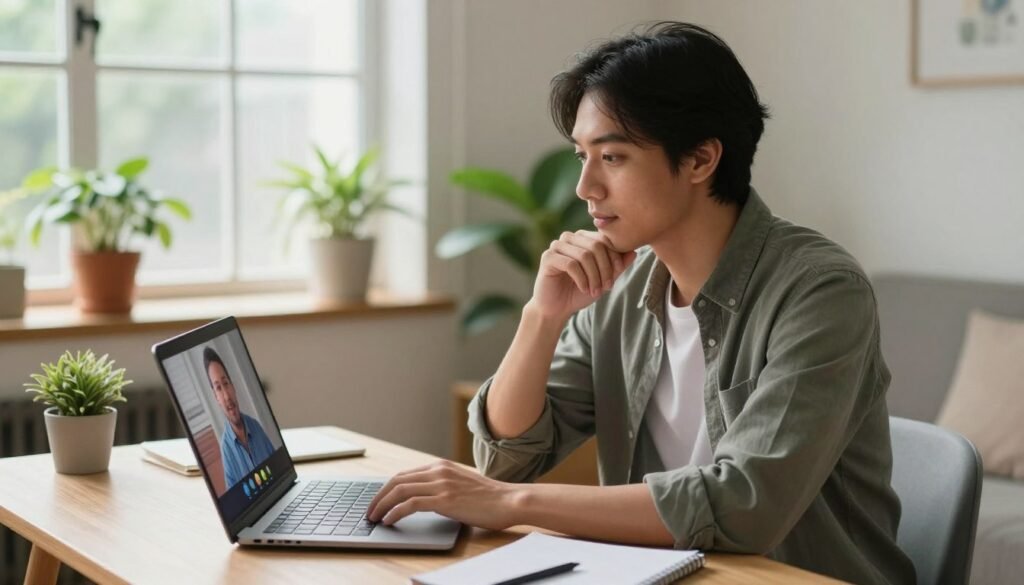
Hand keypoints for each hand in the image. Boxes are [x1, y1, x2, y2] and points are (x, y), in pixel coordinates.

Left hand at [366, 460, 520, 529]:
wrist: (508, 500)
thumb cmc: (489, 498)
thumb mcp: (461, 484)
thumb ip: (443, 485)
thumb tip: (423, 498)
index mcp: (441, 466)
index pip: (404, 475)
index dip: (386, 489)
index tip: (378, 501)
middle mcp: (438, 471)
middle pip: (396, 480)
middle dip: (378, 496)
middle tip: (370, 511)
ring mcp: (441, 484)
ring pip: (400, 490)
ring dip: (382, 505)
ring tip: (375, 517)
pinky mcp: (445, 500)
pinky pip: (410, 504)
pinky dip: (395, 512)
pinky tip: (390, 521)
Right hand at [529, 230, 636, 320]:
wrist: (557, 308)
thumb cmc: (580, 292)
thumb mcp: (603, 279)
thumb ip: (618, 266)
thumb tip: (634, 252)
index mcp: (582, 238)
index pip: (604, 239)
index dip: (614, 257)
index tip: (616, 275)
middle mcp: (569, 238)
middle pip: (596, 246)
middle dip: (605, 268)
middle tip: (607, 287)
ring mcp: (557, 246)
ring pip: (584, 255)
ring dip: (594, 276)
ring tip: (595, 291)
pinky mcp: (547, 257)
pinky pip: (571, 265)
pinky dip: (582, 279)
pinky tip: (583, 289)